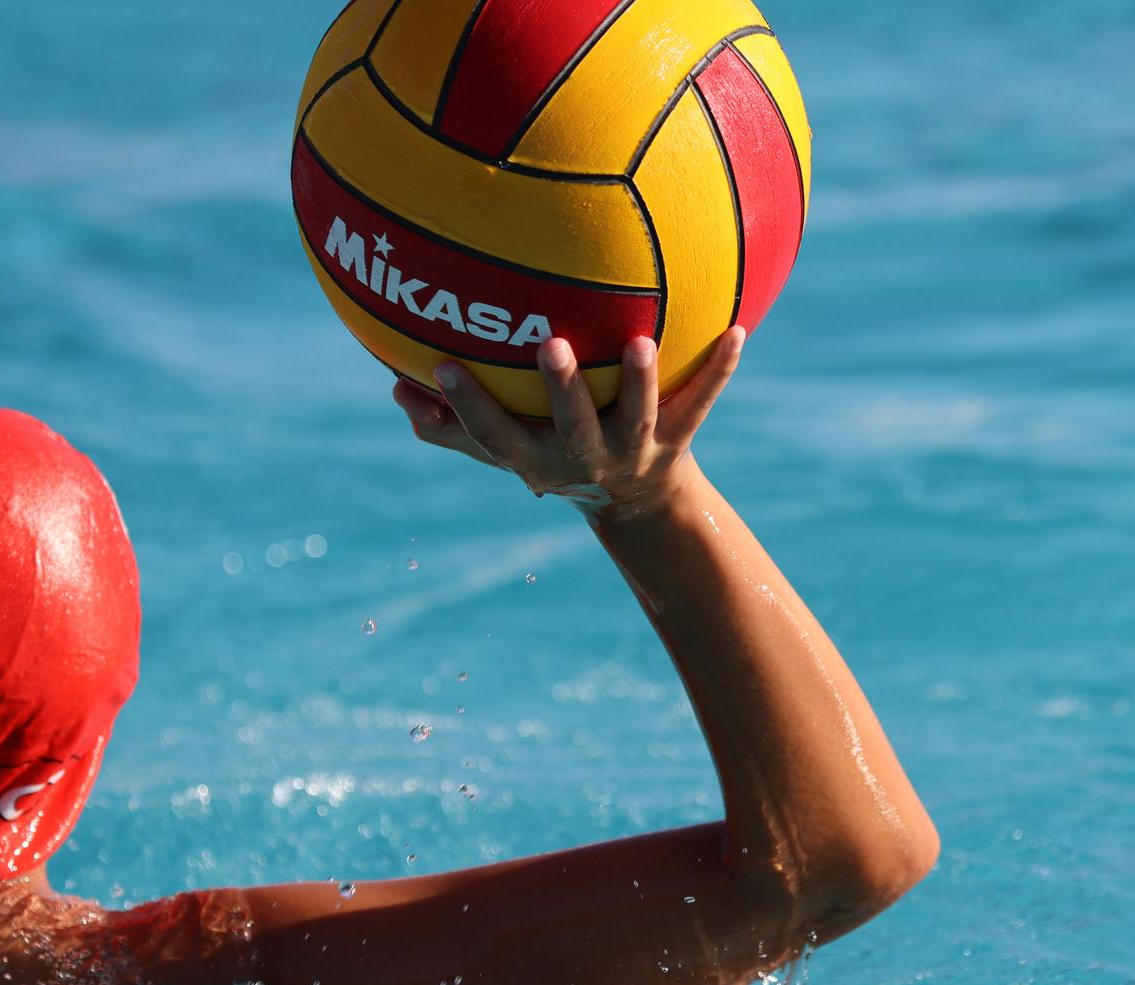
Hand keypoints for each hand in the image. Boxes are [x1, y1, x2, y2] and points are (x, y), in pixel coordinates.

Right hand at [392, 328, 744, 521]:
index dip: (467, 406)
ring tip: (644, 341)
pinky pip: (701, 401)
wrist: (636, 503)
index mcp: (540, 459)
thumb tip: (396, 386)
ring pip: (640, 418)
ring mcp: (635, 450)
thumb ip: (449, 427)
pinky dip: (720, 371)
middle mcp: (587, 457)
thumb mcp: (503, 452)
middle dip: (562, 390)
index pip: (496, 435)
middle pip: (572, 427)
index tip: (441, 365)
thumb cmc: (554, 458)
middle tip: (549, 344)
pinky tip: (738, 332)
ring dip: (643, 382)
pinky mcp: (679, 439)